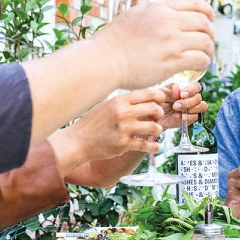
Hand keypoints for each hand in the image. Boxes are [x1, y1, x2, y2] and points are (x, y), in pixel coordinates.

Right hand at [49, 88, 167, 175]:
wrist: (78, 141)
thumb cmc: (92, 123)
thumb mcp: (107, 106)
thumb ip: (124, 102)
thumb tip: (144, 99)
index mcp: (119, 101)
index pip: (148, 93)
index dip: (159, 96)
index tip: (161, 101)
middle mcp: (123, 113)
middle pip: (154, 108)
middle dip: (160, 113)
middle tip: (157, 118)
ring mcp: (124, 129)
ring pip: (154, 127)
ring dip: (158, 129)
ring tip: (155, 131)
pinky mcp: (123, 144)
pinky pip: (146, 145)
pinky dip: (154, 146)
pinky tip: (155, 146)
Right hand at [93, 0, 214, 88]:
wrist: (105, 60)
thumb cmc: (115, 40)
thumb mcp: (135, 14)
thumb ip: (154, 12)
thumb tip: (168, 12)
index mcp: (159, 7)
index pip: (194, 2)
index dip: (207, 11)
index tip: (209, 19)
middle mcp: (168, 22)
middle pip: (204, 22)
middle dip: (210, 32)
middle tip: (208, 40)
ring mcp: (171, 42)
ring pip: (205, 41)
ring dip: (209, 49)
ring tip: (205, 55)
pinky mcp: (171, 62)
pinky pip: (199, 59)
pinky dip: (204, 62)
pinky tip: (200, 65)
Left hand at [160, 82, 207, 127]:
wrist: (155, 116)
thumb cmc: (159, 102)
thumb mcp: (161, 93)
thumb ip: (170, 90)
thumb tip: (178, 88)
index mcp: (186, 89)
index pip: (196, 86)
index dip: (192, 90)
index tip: (182, 94)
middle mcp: (192, 97)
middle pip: (199, 97)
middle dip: (188, 102)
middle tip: (175, 106)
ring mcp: (193, 108)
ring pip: (202, 106)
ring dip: (190, 108)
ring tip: (176, 110)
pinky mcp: (191, 118)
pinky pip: (195, 117)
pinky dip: (186, 117)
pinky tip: (176, 116)